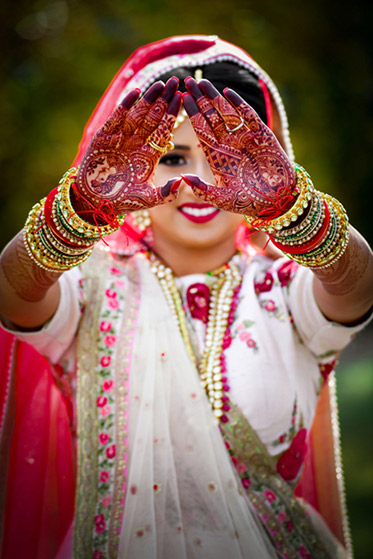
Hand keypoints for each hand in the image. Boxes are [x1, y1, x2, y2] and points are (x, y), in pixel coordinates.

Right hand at [74, 78, 182, 216]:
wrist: (95, 201)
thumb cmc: (122, 201)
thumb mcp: (148, 198)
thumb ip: (166, 192)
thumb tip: (182, 182)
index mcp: (149, 154)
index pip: (164, 130)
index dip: (173, 115)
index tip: (183, 99)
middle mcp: (137, 142)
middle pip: (154, 117)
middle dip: (164, 100)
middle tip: (175, 82)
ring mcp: (121, 137)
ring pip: (138, 113)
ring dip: (149, 98)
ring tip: (160, 84)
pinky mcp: (105, 135)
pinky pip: (117, 116)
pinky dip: (126, 104)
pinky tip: (136, 92)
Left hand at [182, 78, 296, 218]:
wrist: (277, 202)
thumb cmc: (248, 203)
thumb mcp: (222, 199)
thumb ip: (203, 189)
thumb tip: (183, 177)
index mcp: (217, 156)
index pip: (201, 130)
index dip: (191, 115)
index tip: (180, 98)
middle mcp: (229, 144)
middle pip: (211, 117)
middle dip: (199, 100)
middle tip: (186, 81)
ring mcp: (245, 138)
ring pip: (227, 113)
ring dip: (215, 97)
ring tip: (202, 81)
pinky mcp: (262, 135)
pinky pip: (249, 116)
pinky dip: (239, 104)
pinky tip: (227, 92)